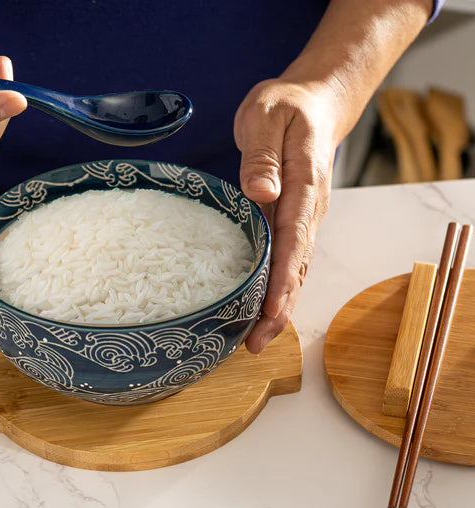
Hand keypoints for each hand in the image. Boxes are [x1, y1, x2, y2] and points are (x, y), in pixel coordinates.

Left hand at [234, 78, 342, 353]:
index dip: (282, 279)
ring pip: (296, 269)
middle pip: (298, 266)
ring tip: (255, 340)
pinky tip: (261, 310)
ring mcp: (304, 218)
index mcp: (304, 184)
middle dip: (279, 308)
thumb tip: (262, 193)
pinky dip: (277, 289)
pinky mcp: (294, 221)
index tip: (270, 311)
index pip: (294, 239)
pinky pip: (289, 260)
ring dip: (279, 306)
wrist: (312, 103)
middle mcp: (309, 209)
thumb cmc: (285, 107)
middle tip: (255, 344)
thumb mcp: (267, 116)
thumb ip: (263, 155)